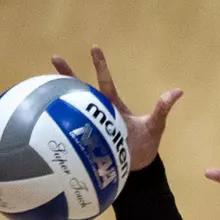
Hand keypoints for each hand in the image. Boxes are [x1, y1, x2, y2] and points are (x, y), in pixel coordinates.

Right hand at [51, 46, 181, 171]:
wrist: (137, 171)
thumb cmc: (146, 146)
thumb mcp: (155, 126)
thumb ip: (162, 109)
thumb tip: (178, 91)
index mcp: (113, 106)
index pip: (105, 82)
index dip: (100, 65)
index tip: (94, 47)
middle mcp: (99, 113)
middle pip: (81, 90)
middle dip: (69, 75)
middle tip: (55, 58)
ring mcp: (90, 127)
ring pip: (71, 110)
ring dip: (57, 100)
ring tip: (41, 89)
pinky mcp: (85, 142)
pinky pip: (71, 132)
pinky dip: (58, 127)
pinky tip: (44, 124)